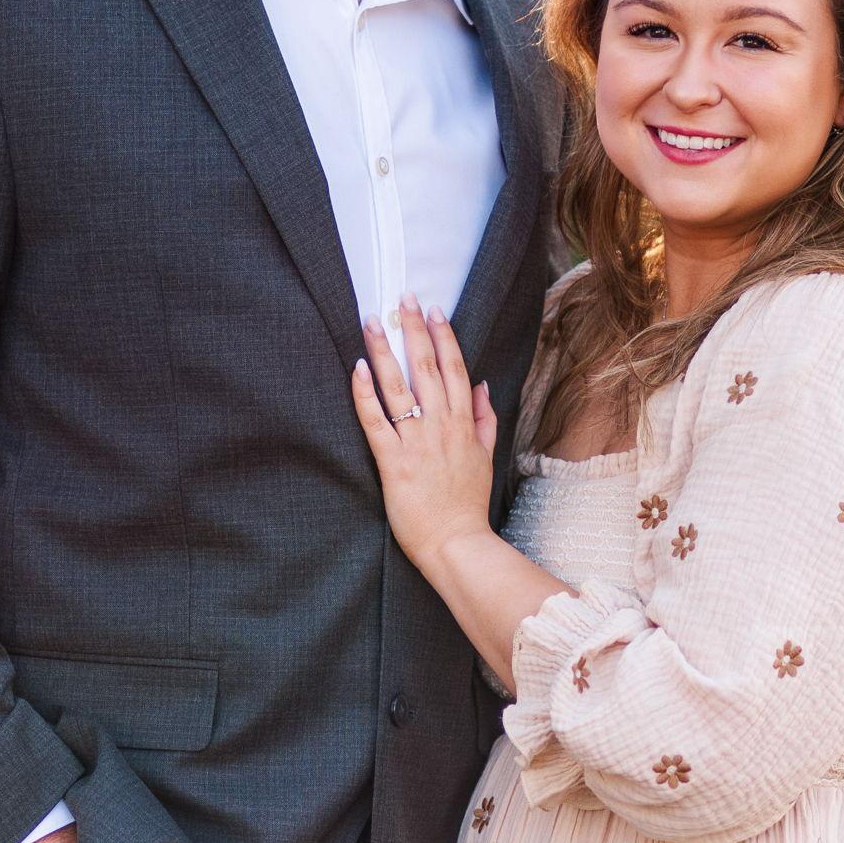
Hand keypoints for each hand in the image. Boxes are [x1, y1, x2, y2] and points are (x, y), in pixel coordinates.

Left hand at [351, 294, 498, 579]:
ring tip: (372, 322)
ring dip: (385, 350)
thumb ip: (485, 418)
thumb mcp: (485, 456)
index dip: (444, 336)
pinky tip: (358, 368)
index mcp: (464, 423)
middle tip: (402, 299)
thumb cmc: (467, 503)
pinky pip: (376, 420)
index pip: (455, 369)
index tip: (434, 310)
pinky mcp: (393, 461)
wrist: (456, 543)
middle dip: (414, 330)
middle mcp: (442, 425)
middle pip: (428, 367)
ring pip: (400, 386)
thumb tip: (484, 385)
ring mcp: (417, 442)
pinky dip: (366, 393)